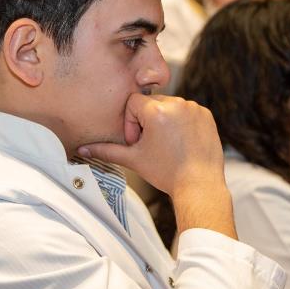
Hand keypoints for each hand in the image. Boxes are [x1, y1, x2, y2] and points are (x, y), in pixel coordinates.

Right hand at [78, 93, 226, 200]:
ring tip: (167, 145)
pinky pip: (187, 111)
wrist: (199, 185)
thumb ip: (106, 150)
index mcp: (157, 111)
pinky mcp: (206, 115)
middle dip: (147, 121)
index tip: (138, 141)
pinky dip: (182, 123)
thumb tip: (82, 149)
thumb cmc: (167, 173)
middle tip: (151, 145)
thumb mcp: (133, 159)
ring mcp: (194, 108)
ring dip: (165, 121)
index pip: (133, 103)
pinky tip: (181, 143)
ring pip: (170, 107)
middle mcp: (177, 104)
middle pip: (152, 103)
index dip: (131, 123)